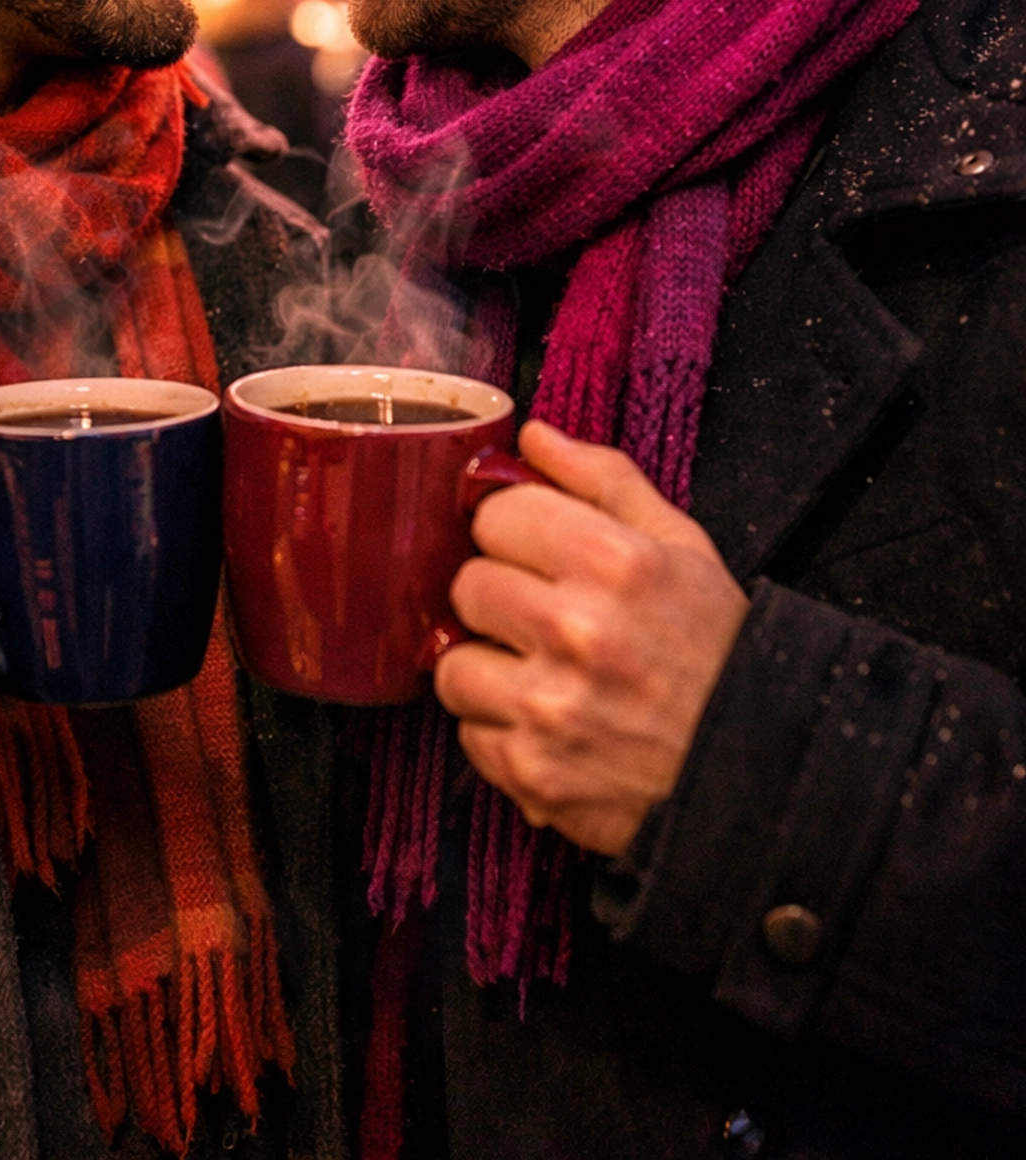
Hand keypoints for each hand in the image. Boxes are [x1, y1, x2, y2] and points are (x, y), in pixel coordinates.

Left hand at [435, 419, 748, 856]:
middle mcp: (577, 631)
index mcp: (614, 561)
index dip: (512, 532)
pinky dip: (501, 732)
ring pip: (452, 665)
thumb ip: (603, 479)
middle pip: (467, 585)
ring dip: (488, 669)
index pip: (495, 516)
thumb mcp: (682, 547)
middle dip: (499, 598)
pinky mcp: (535, 774)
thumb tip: (531, 436)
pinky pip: (470, 735)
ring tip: (540, 676)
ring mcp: (551, 708)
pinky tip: (550, 726)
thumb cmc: (716, 651)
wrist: (757, 772)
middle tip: (541, 619)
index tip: (534, 552)